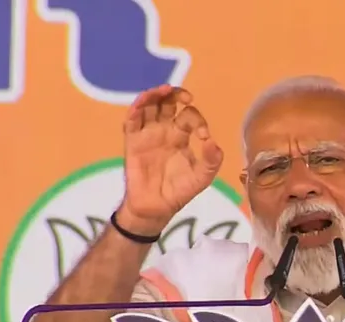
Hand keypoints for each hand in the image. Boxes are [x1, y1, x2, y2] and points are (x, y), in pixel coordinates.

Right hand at [118, 84, 223, 234]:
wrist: (156, 207)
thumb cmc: (179, 191)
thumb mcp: (202, 178)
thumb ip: (211, 161)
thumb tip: (213, 142)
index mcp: (182, 136)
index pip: (189, 117)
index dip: (197, 120)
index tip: (202, 135)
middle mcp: (164, 130)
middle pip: (168, 103)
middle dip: (176, 95)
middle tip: (185, 97)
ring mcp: (147, 134)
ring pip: (148, 106)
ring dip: (154, 95)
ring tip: (163, 90)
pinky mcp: (132, 141)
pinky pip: (131, 121)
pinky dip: (135, 110)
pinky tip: (141, 104)